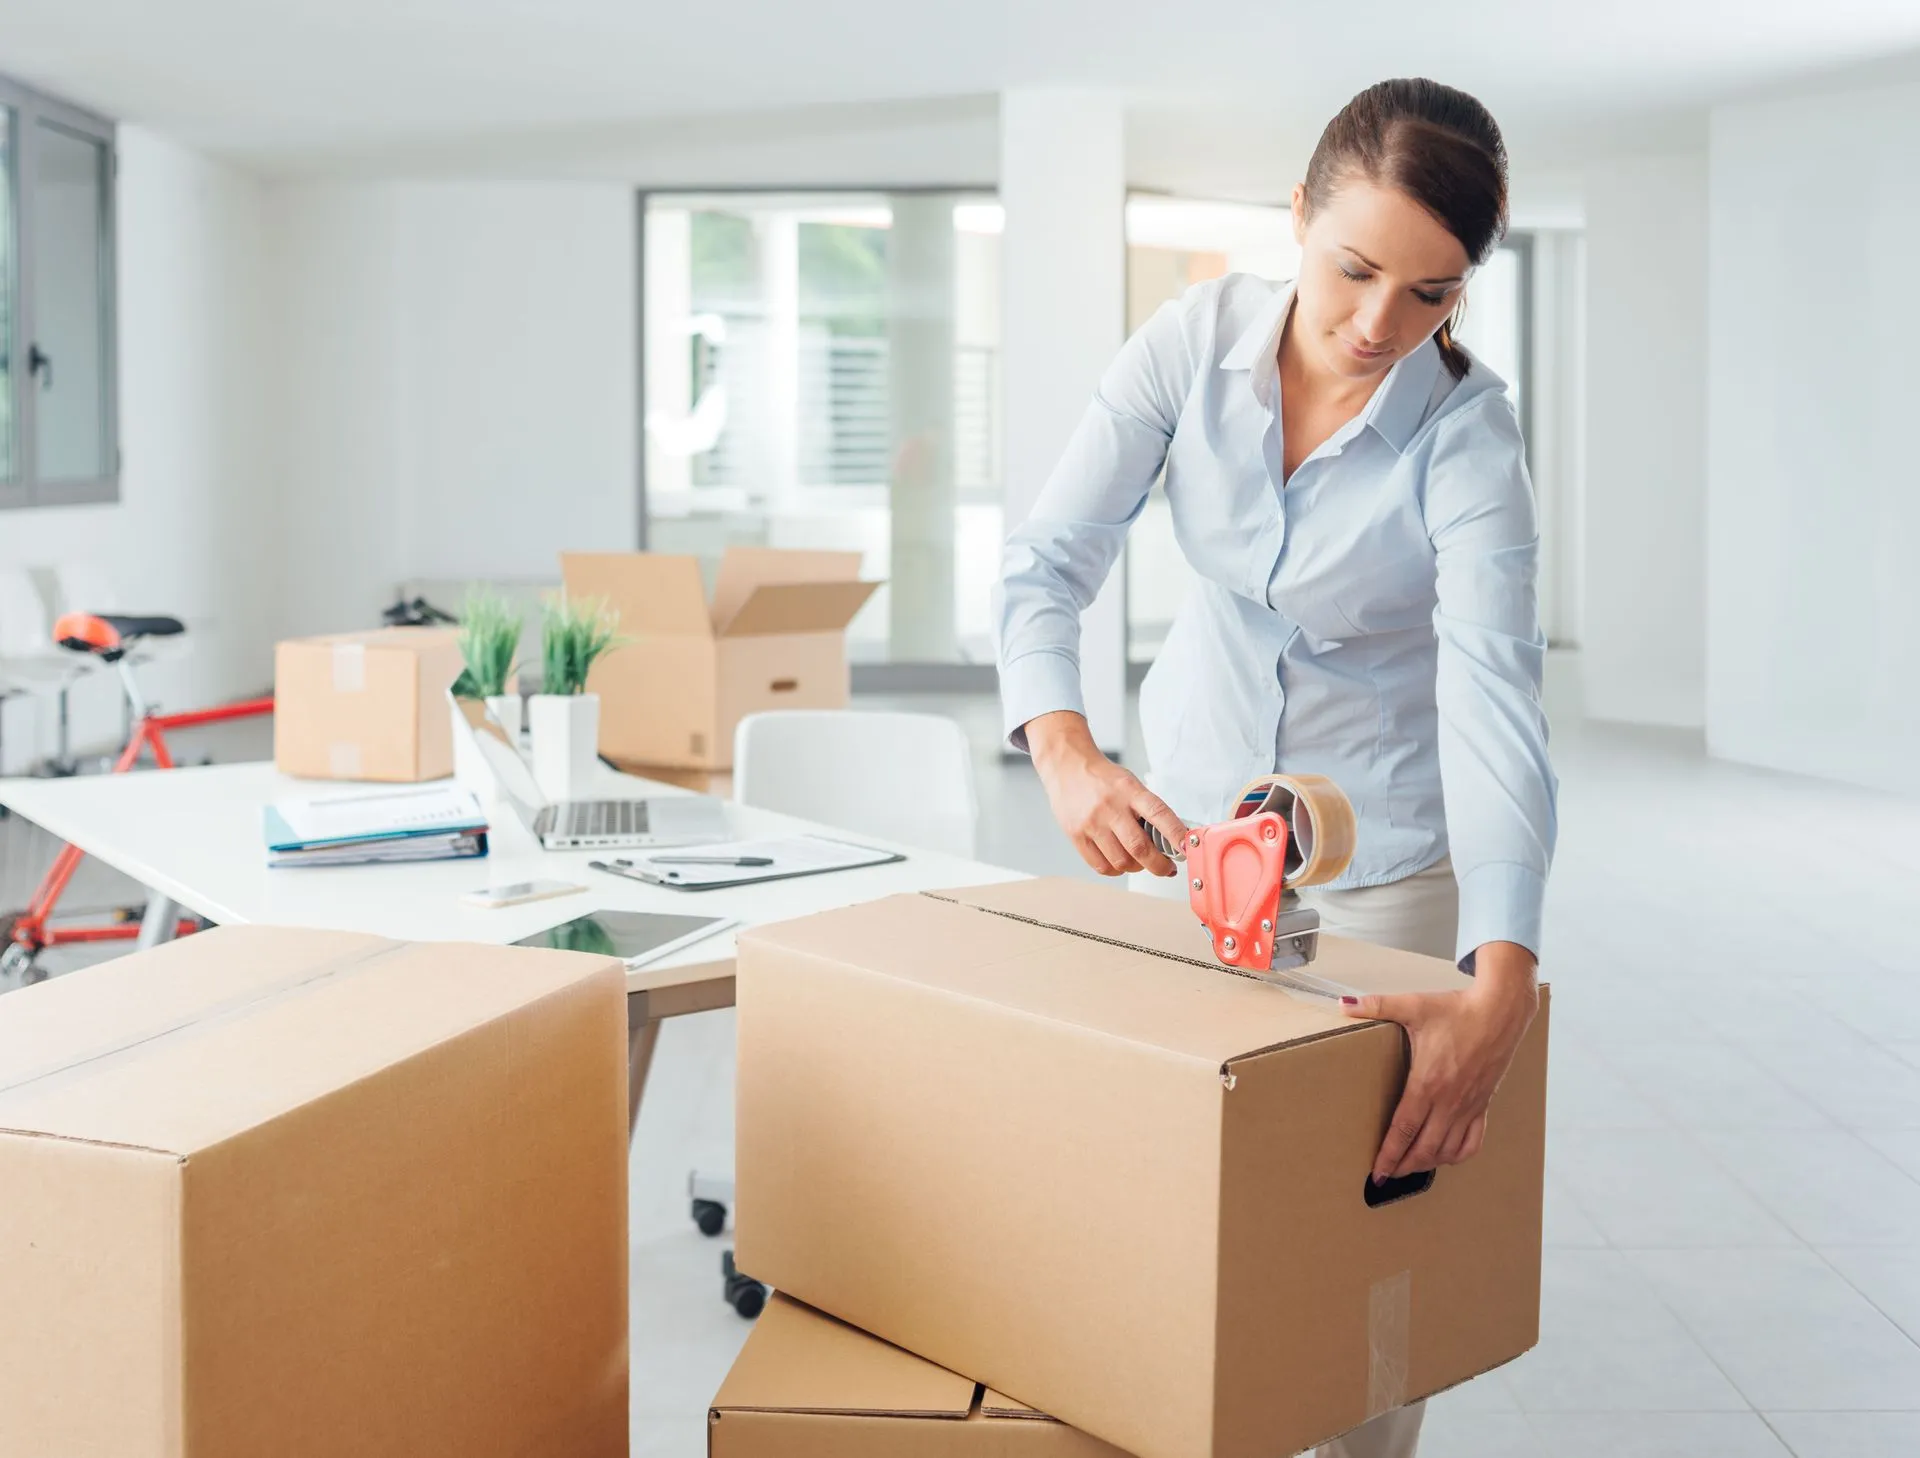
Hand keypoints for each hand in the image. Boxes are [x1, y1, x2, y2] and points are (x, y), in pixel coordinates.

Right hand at [1025, 711, 1187, 876]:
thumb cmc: (1103, 778)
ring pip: (1121, 861)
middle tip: (1167, 869)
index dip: (1176, 834)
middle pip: (1139, 847)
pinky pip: (1101, 866)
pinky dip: (1116, 870)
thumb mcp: (1131, 783)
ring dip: (1136, 868)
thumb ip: (1147, 809)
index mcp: (1130, 791)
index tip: (1187, 849)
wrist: (1067, 766)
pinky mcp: (1076, 835)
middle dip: (1159, 865)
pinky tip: (1119, 862)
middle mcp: (1111, 807)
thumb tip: (1172, 839)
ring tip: (1139, 862)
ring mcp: (1092, 823)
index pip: (1159, 814)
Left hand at [1342, 942, 1538, 1181]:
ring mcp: (1469, 1106)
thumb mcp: (1413, 1006)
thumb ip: (1376, 1007)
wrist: (1501, 1011)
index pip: (1404, 1130)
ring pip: (1448, 1150)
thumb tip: (1343, 1005)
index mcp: (1427, 1083)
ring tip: (1410, 1168)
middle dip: (1404, 1166)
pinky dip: (1457, 1155)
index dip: (1389, 1155)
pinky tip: (1446, 1156)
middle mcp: (1449, 1101)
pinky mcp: (1484, 1104)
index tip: (1377, 1172)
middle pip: (1424, 1148)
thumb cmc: (1457, 1009)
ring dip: (1428, 1164)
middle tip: (1388, 1175)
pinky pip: (1473, 1141)